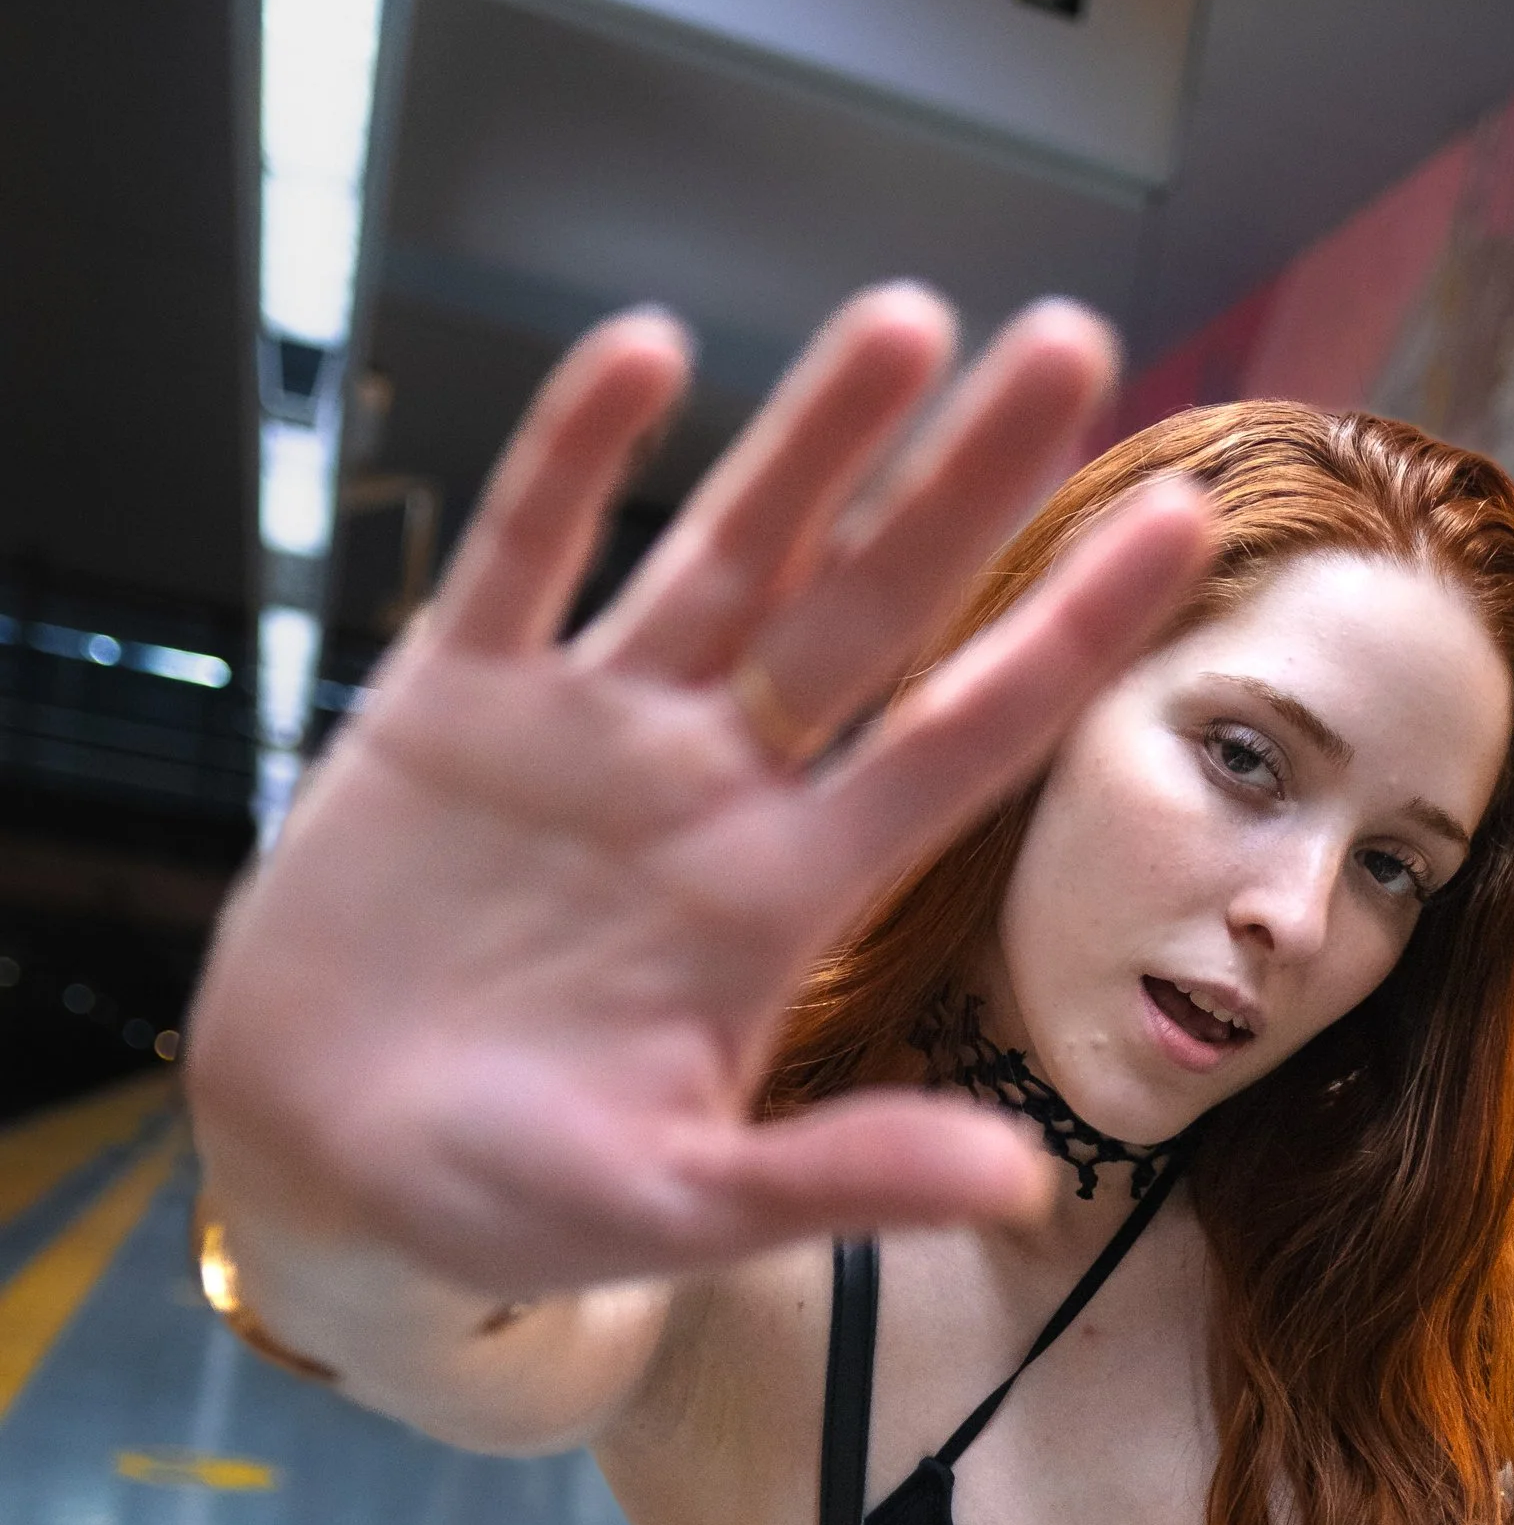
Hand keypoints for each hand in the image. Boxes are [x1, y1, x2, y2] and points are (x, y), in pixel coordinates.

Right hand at [189, 289, 1212, 1294]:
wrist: (323, 1166)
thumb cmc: (511, 1199)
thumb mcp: (682, 1208)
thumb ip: (838, 1178)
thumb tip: (1019, 1189)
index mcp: (784, 898)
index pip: (963, 741)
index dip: (1067, 632)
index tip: (1178, 525)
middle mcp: (713, 788)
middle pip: (871, 609)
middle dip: (967, 480)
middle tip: (1075, 342)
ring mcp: (590, 732)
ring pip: (725, 552)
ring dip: (811, 437)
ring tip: (909, 316)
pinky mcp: (452, 705)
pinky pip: (524, 553)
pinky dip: (575, 453)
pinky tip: (650, 353)